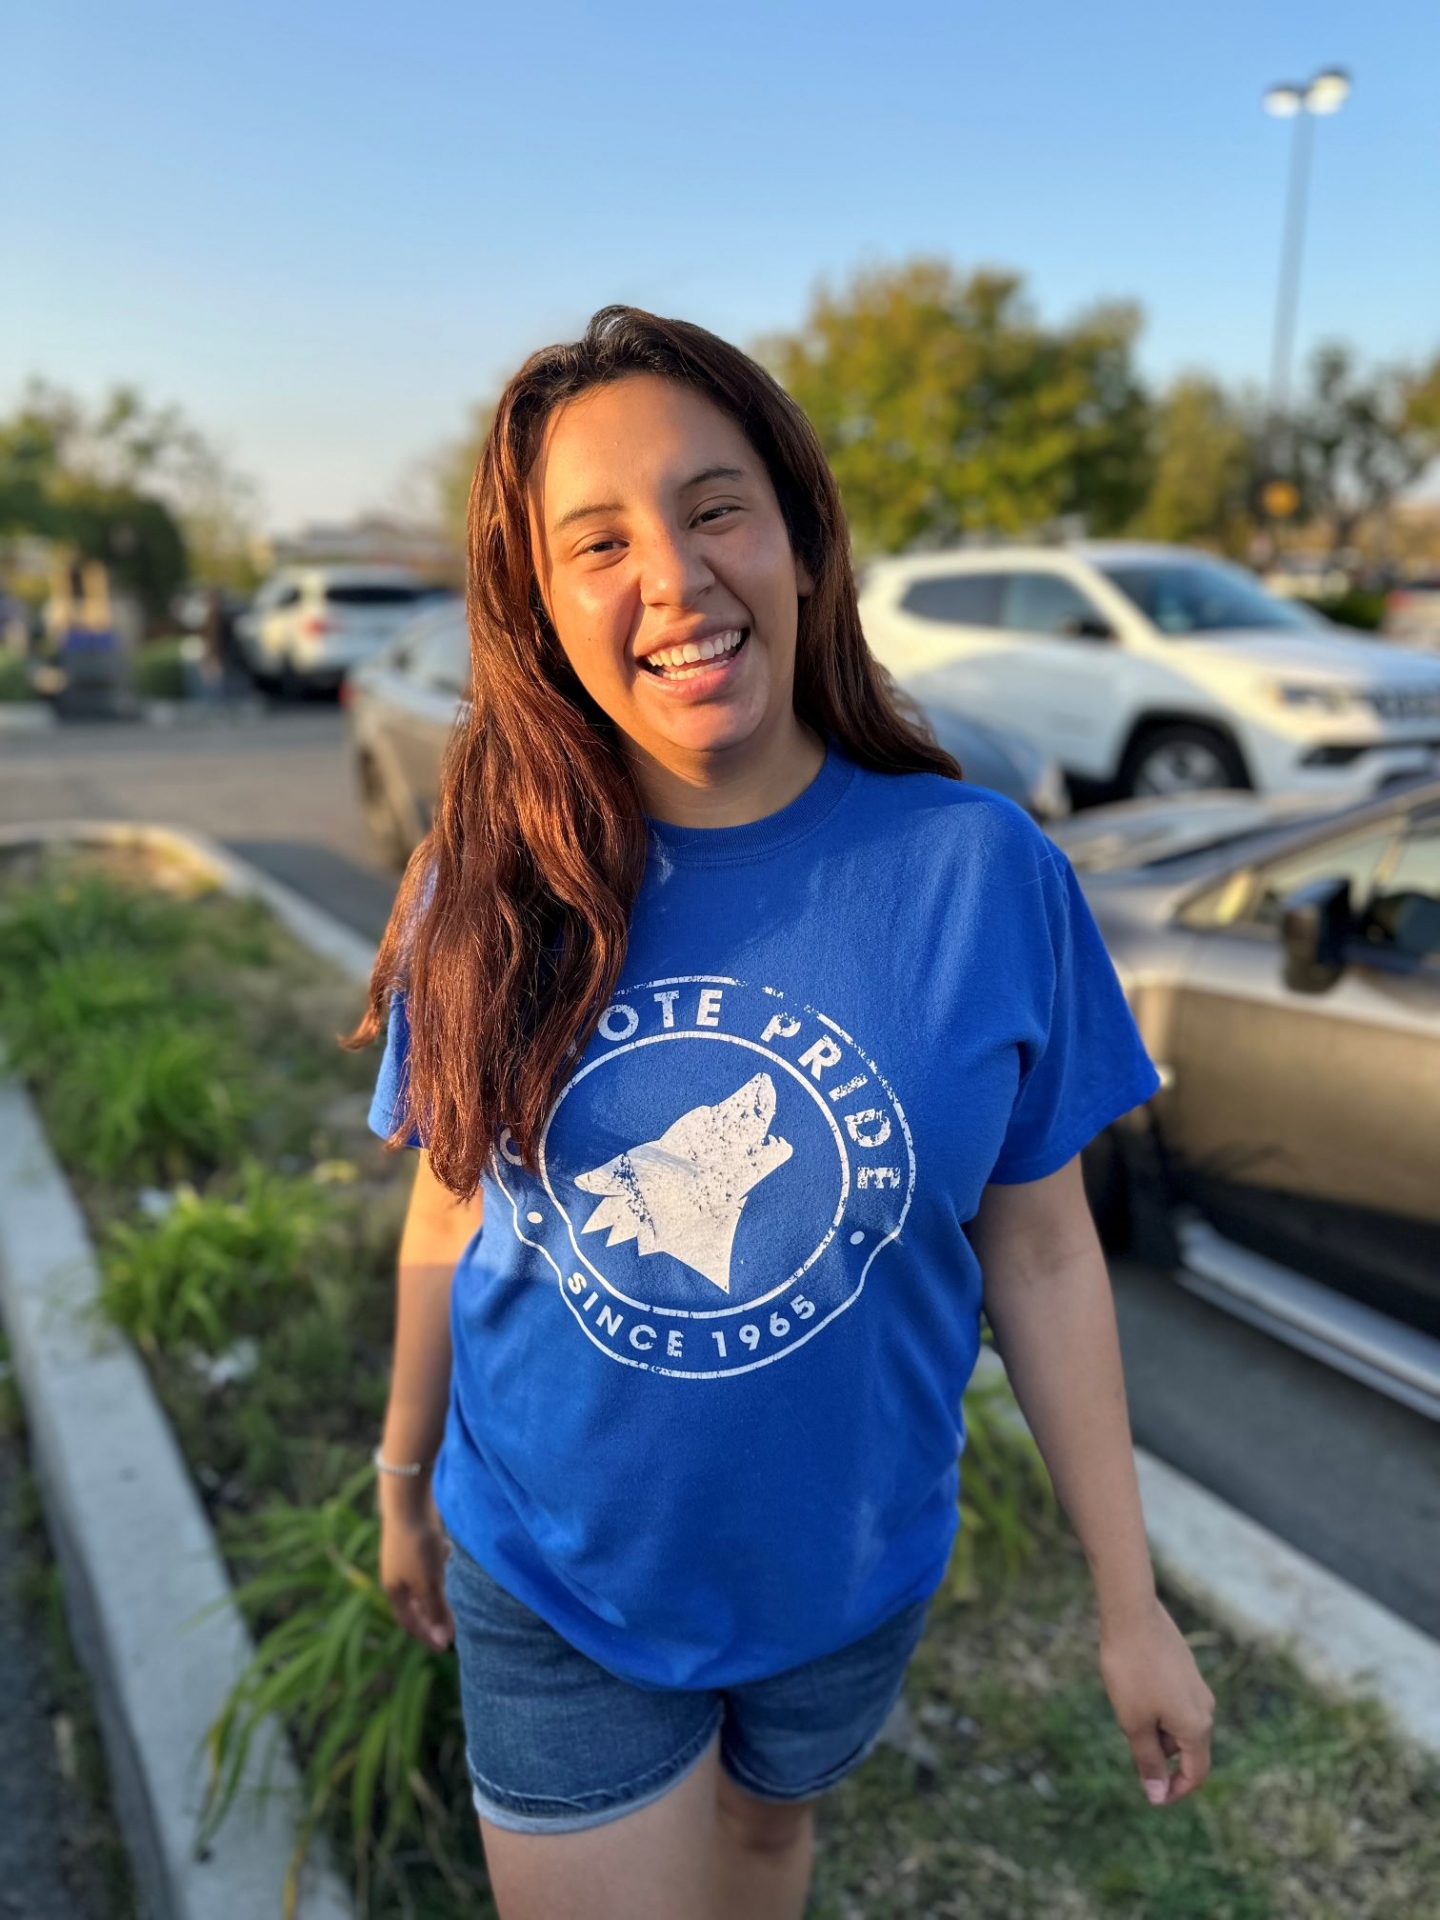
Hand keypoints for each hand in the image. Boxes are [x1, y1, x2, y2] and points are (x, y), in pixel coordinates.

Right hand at [379, 1480, 454, 1652]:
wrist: (408, 1499)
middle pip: (413, 1603)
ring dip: (433, 1588)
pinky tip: (446, 1552)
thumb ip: (436, 1611)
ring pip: (419, 1580)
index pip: (409, 1622)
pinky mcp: (412, 1538)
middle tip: (448, 1626)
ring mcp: (401, 1556)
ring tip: (446, 1594)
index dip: (426, 1635)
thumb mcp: (429, 1582)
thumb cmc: (417, 1545)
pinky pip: (425, 1558)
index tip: (445, 1647)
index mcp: (393, 1590)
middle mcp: (394, 1575)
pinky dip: (436, 1562)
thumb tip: (443, 1642)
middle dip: (431, 1614)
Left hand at [1098, 1594, 1214, 1806]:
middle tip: (1126, 1735)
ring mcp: (1196, 1686)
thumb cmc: (1131, 1671)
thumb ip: (1148, 1761)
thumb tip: (1157, 1796)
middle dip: (1158, 1754)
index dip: (1175, 1791)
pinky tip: (1131, 1688)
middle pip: (1185, 1749)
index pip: (1196, 1774)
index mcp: (1196, 1727)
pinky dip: (1154, 1708)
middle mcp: (1204, 1708)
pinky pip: (1172, 1702)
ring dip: (1154, 1729)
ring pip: (1176, 1724)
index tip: (1151, 1796)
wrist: (1131, 1614)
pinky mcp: (1185, 1668)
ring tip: (1126, 1705)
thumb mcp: (1134, 1723)